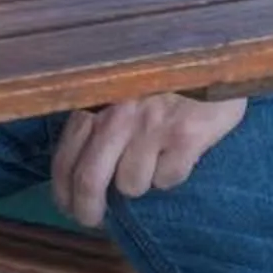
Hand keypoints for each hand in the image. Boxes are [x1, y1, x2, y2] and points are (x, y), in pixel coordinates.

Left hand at [49, 92, 249, 226]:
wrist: (209, 52)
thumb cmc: (158, 74)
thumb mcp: (116, 89)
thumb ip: (95, 119)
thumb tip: (75, 170)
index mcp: (93, 104)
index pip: (64, 160)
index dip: (62, 192)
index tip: (67, 207)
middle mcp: (116, 117)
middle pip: (89, 181)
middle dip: (87, 209)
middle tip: (92, 220)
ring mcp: (150, 127)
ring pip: (131, 184)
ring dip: (139, 184)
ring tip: (150, 164)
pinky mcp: (186, 136)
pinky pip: (169, 178)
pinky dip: (170, 175)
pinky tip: (176, 155)